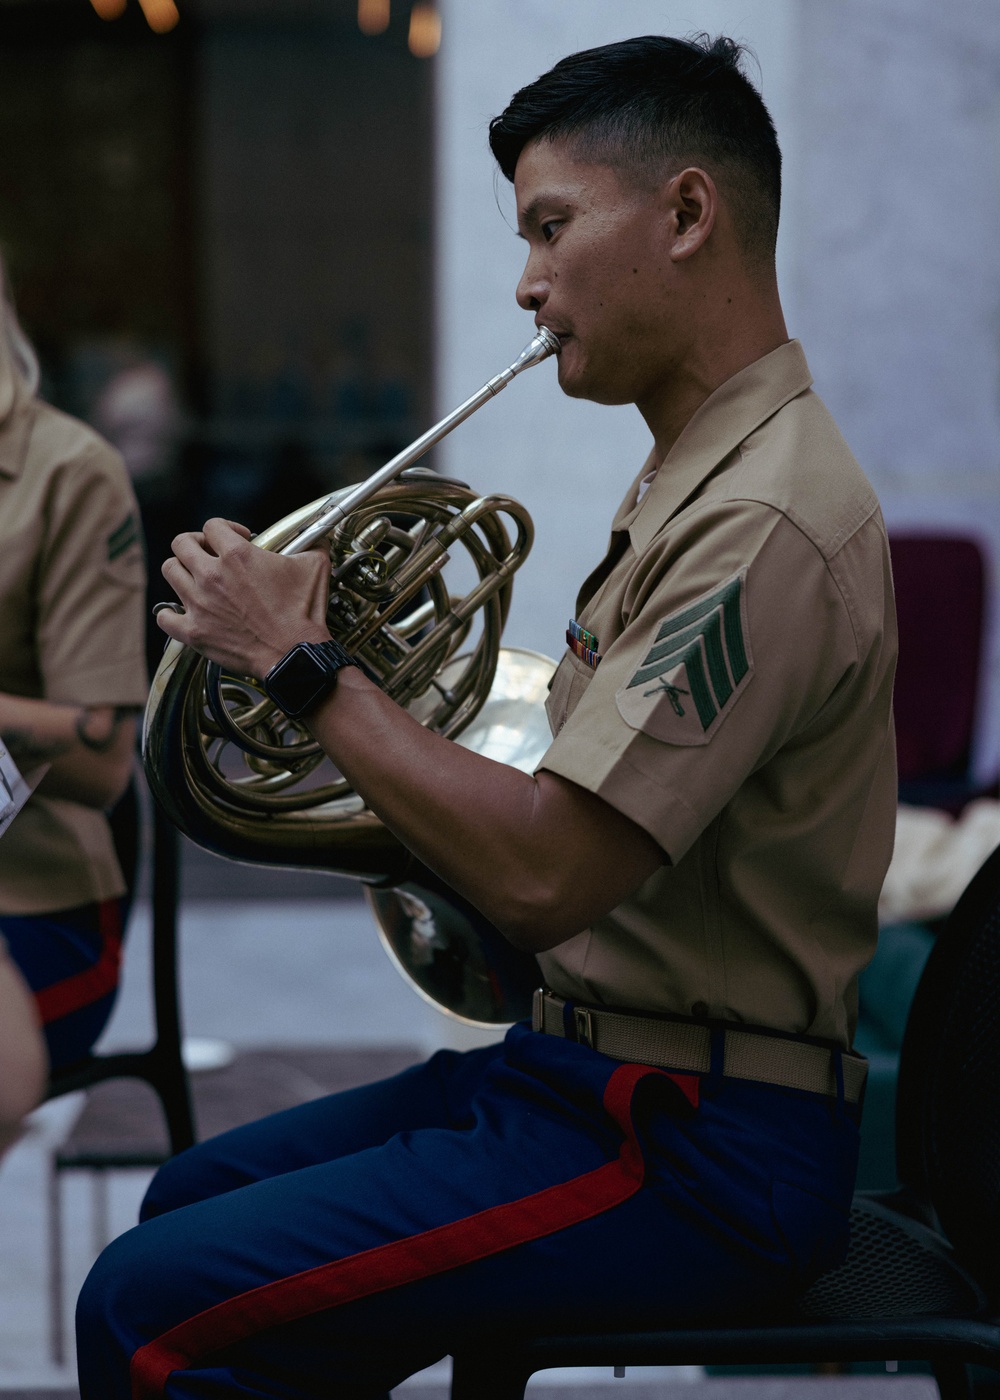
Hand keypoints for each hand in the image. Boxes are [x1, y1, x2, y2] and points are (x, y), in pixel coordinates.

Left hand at [157, 519, 331, 676]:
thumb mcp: (315, 568)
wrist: (294, 654)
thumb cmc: (303, 613)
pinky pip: (165, 617)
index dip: (225, 528)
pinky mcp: (194, 631)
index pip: (213, 525)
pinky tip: (181, 612)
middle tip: (208, 553)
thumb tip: (317, 539)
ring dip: (181, 571)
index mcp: (238, 555)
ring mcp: (199, 603)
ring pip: (170, 571)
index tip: (236, 539)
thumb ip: (311, 546)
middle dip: (195, 543)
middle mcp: (212, 575)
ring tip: (195, 578)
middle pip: (182, 543)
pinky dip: (170, 613)